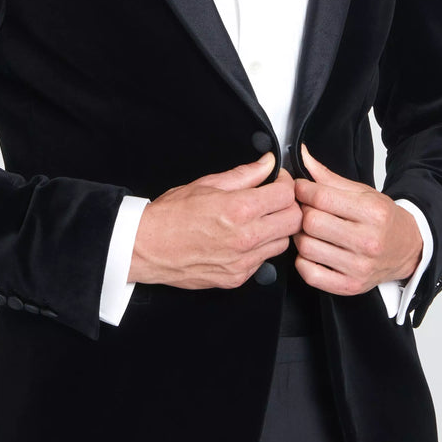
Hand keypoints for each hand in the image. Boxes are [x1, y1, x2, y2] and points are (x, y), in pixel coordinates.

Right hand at [130, 153, 301, 289]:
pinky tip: (244, 239)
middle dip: (288, 205)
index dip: (286, 183)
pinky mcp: (237, 278)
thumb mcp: (207, 184)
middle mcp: (245, 238)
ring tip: (258, 219)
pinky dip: (260, 248)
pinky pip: (264, 261)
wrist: (147, 247)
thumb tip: (266, 163)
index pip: (287, 195)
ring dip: (277, 228)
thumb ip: (244, 174)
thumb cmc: (171, 216)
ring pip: (283, 243)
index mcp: (238, 210)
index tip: (278, 181)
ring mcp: (243, 262)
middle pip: (294, 220)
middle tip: (274, 199)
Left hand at [292, 143, 422, 295]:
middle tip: (305, 209)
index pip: (321, 197)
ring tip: (310, 230)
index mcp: (373, 213)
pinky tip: (313, 251)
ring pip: (306, 247)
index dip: (303, 190)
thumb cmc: (384, 220)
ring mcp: (359, 267)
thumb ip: (329, 177)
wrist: (408, 249)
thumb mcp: (362, 192)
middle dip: (302, 212)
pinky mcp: (349, 286)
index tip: (301, 188)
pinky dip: (303, 261)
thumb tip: (303, 155)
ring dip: (300, 236)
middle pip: (311, 222)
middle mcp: (368, 241)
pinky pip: (309, 273)